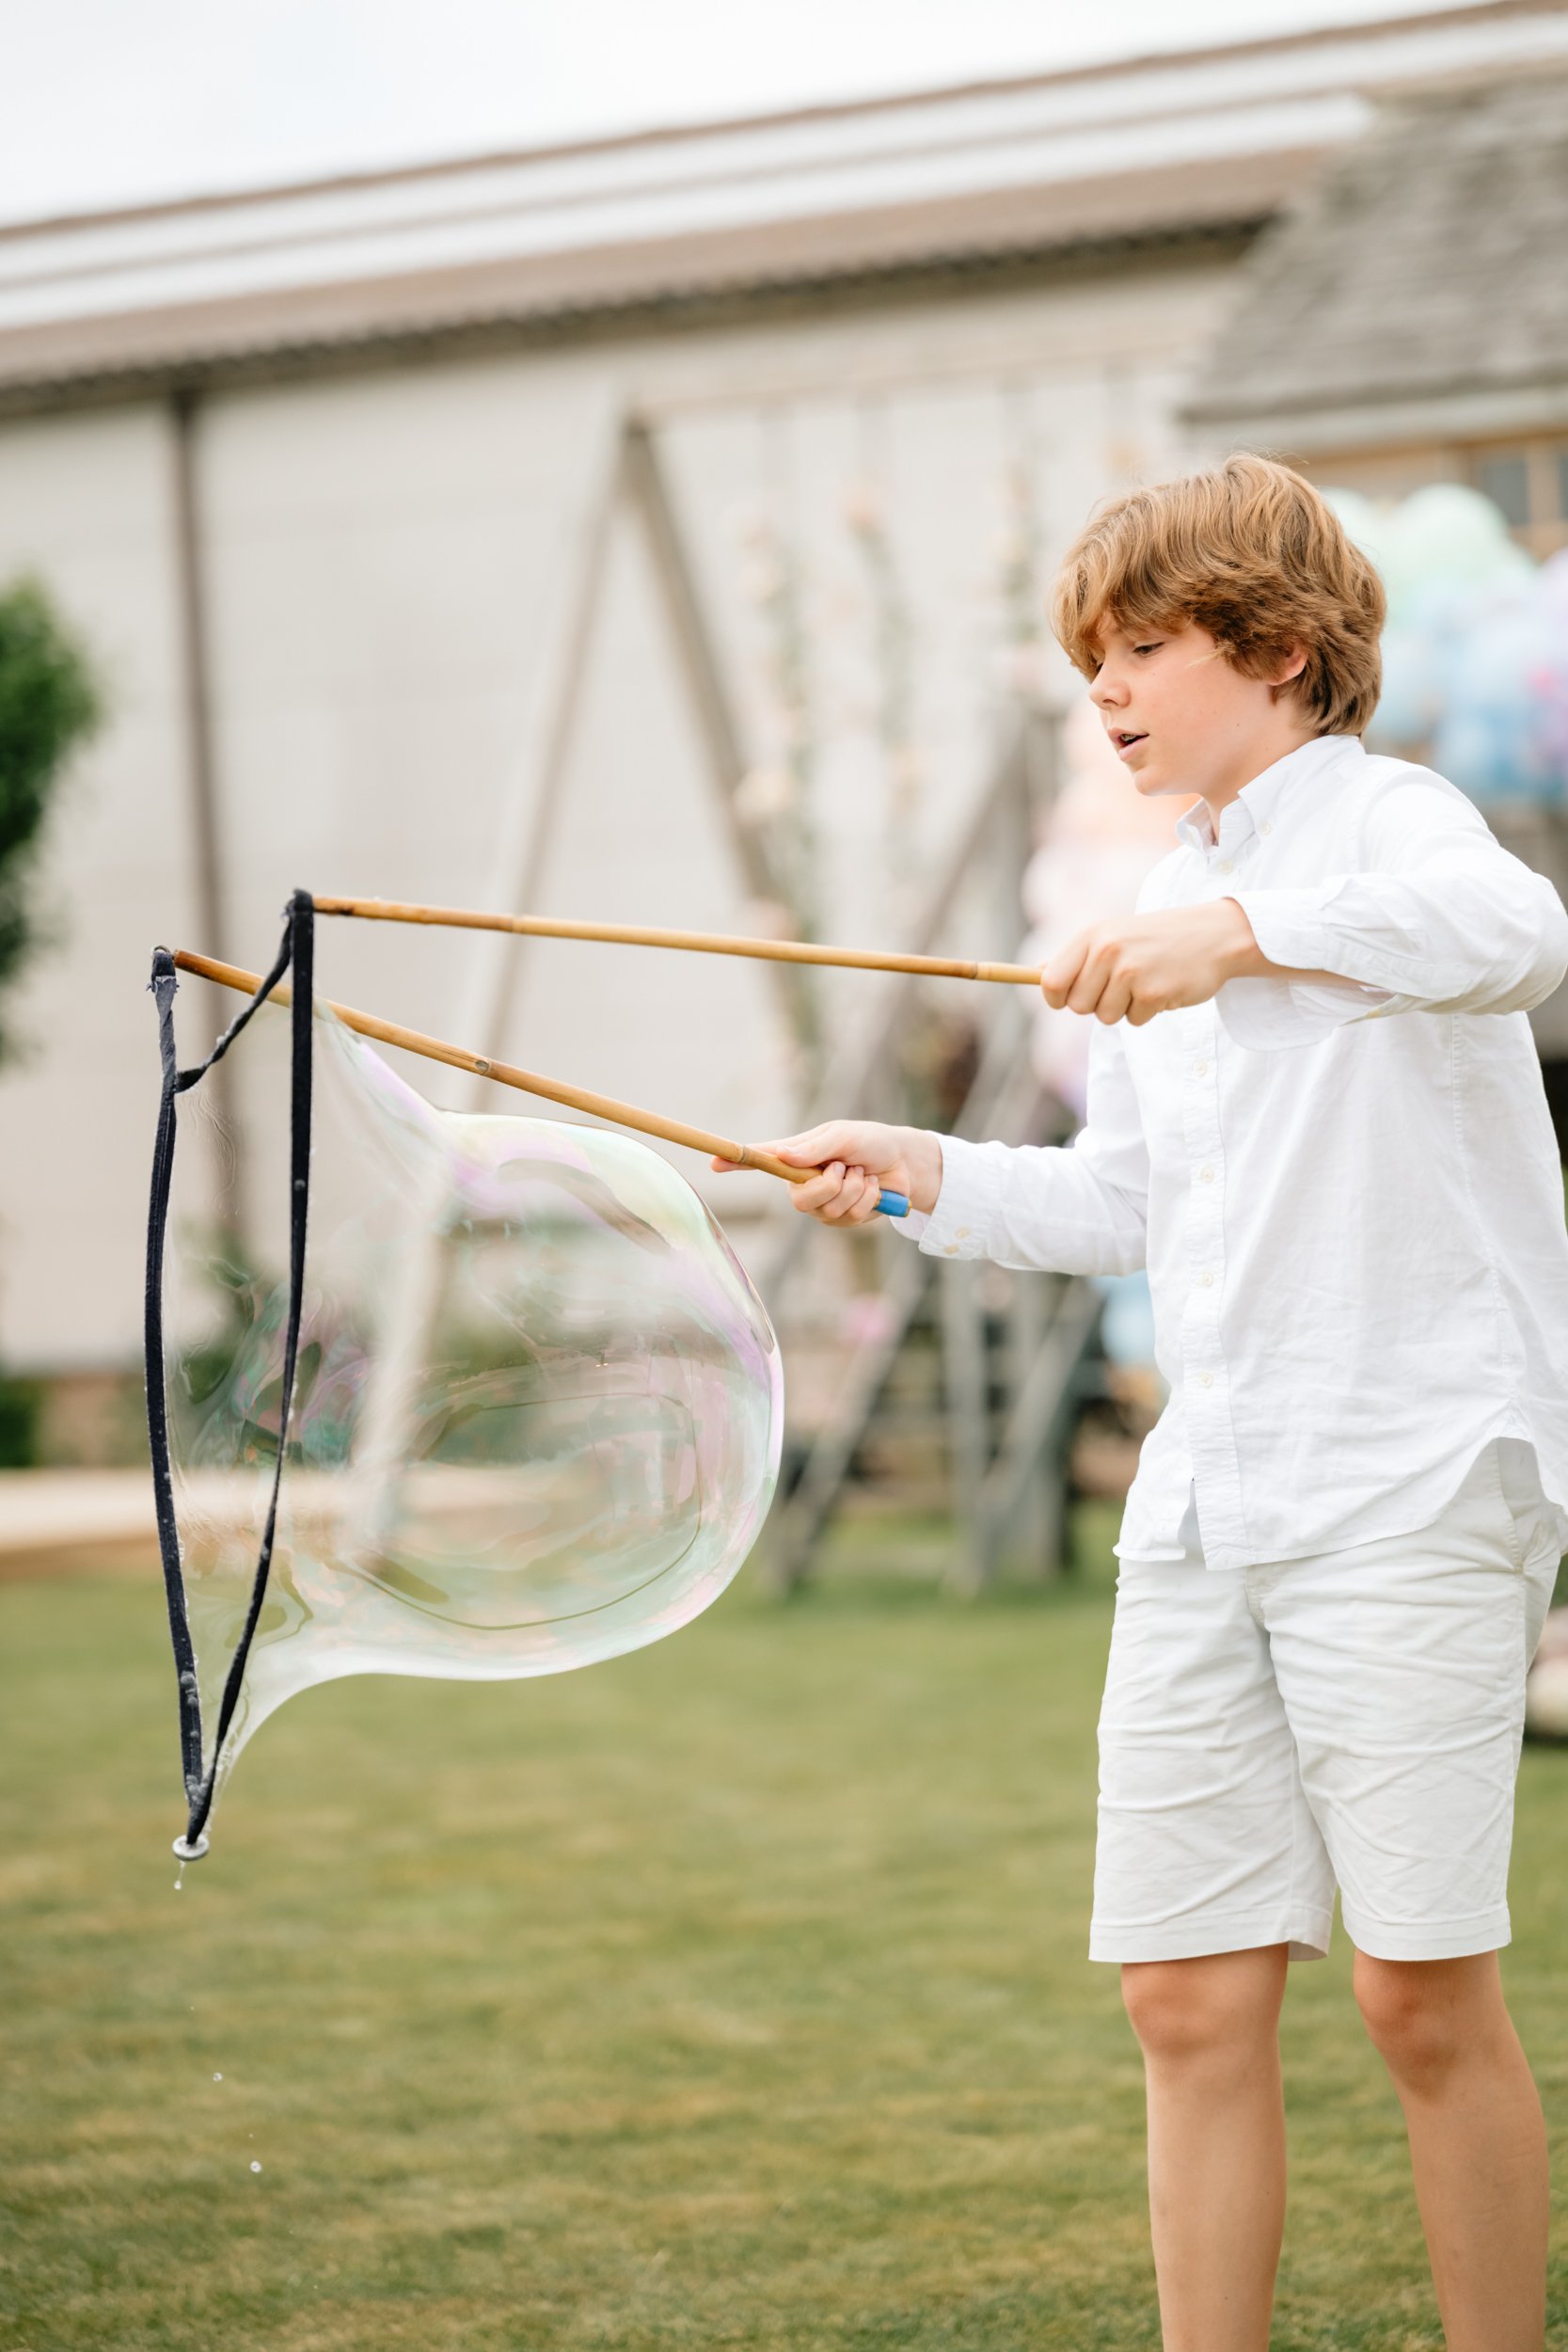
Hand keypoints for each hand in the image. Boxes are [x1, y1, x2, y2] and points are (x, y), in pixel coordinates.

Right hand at [710, 1121, 942, 1224]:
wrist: (904, 1163)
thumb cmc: (870, 1141)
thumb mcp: (845, 1136)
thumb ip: (817, 1147)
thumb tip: (783, 1156)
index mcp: (796, 1156)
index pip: (760, 1160)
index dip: (736, 1162)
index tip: (714, 1162)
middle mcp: (802, 1182)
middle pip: (798, 1200)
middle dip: (829, 1185)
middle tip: (844, 1167)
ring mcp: (821, 1204)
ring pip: (829, 1209)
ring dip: (854, 1188)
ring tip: (861, 1173)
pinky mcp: (842, 1219)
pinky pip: (849, 1217)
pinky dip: (866, 1199)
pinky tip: (871, 1188)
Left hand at [1040, 899, 1259, 1025]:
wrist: (1214, 934)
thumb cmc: (1158, 938)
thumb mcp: (1114, 935)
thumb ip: (1078, 956)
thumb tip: (1037, 973)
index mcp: (1093, 937)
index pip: (1051, 982)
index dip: (1056, 998)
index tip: (1067, 999)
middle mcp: (1107, 952)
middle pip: (1078, 1006)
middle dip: (1097, 1004)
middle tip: (1122, 985)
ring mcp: (1130, 973)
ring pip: (1105, 1017)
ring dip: (1124, 1008)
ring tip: (1145, 982)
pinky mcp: (1153, 993)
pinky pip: (1134, 1021)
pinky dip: (1148, 1012)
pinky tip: (1163, 987)